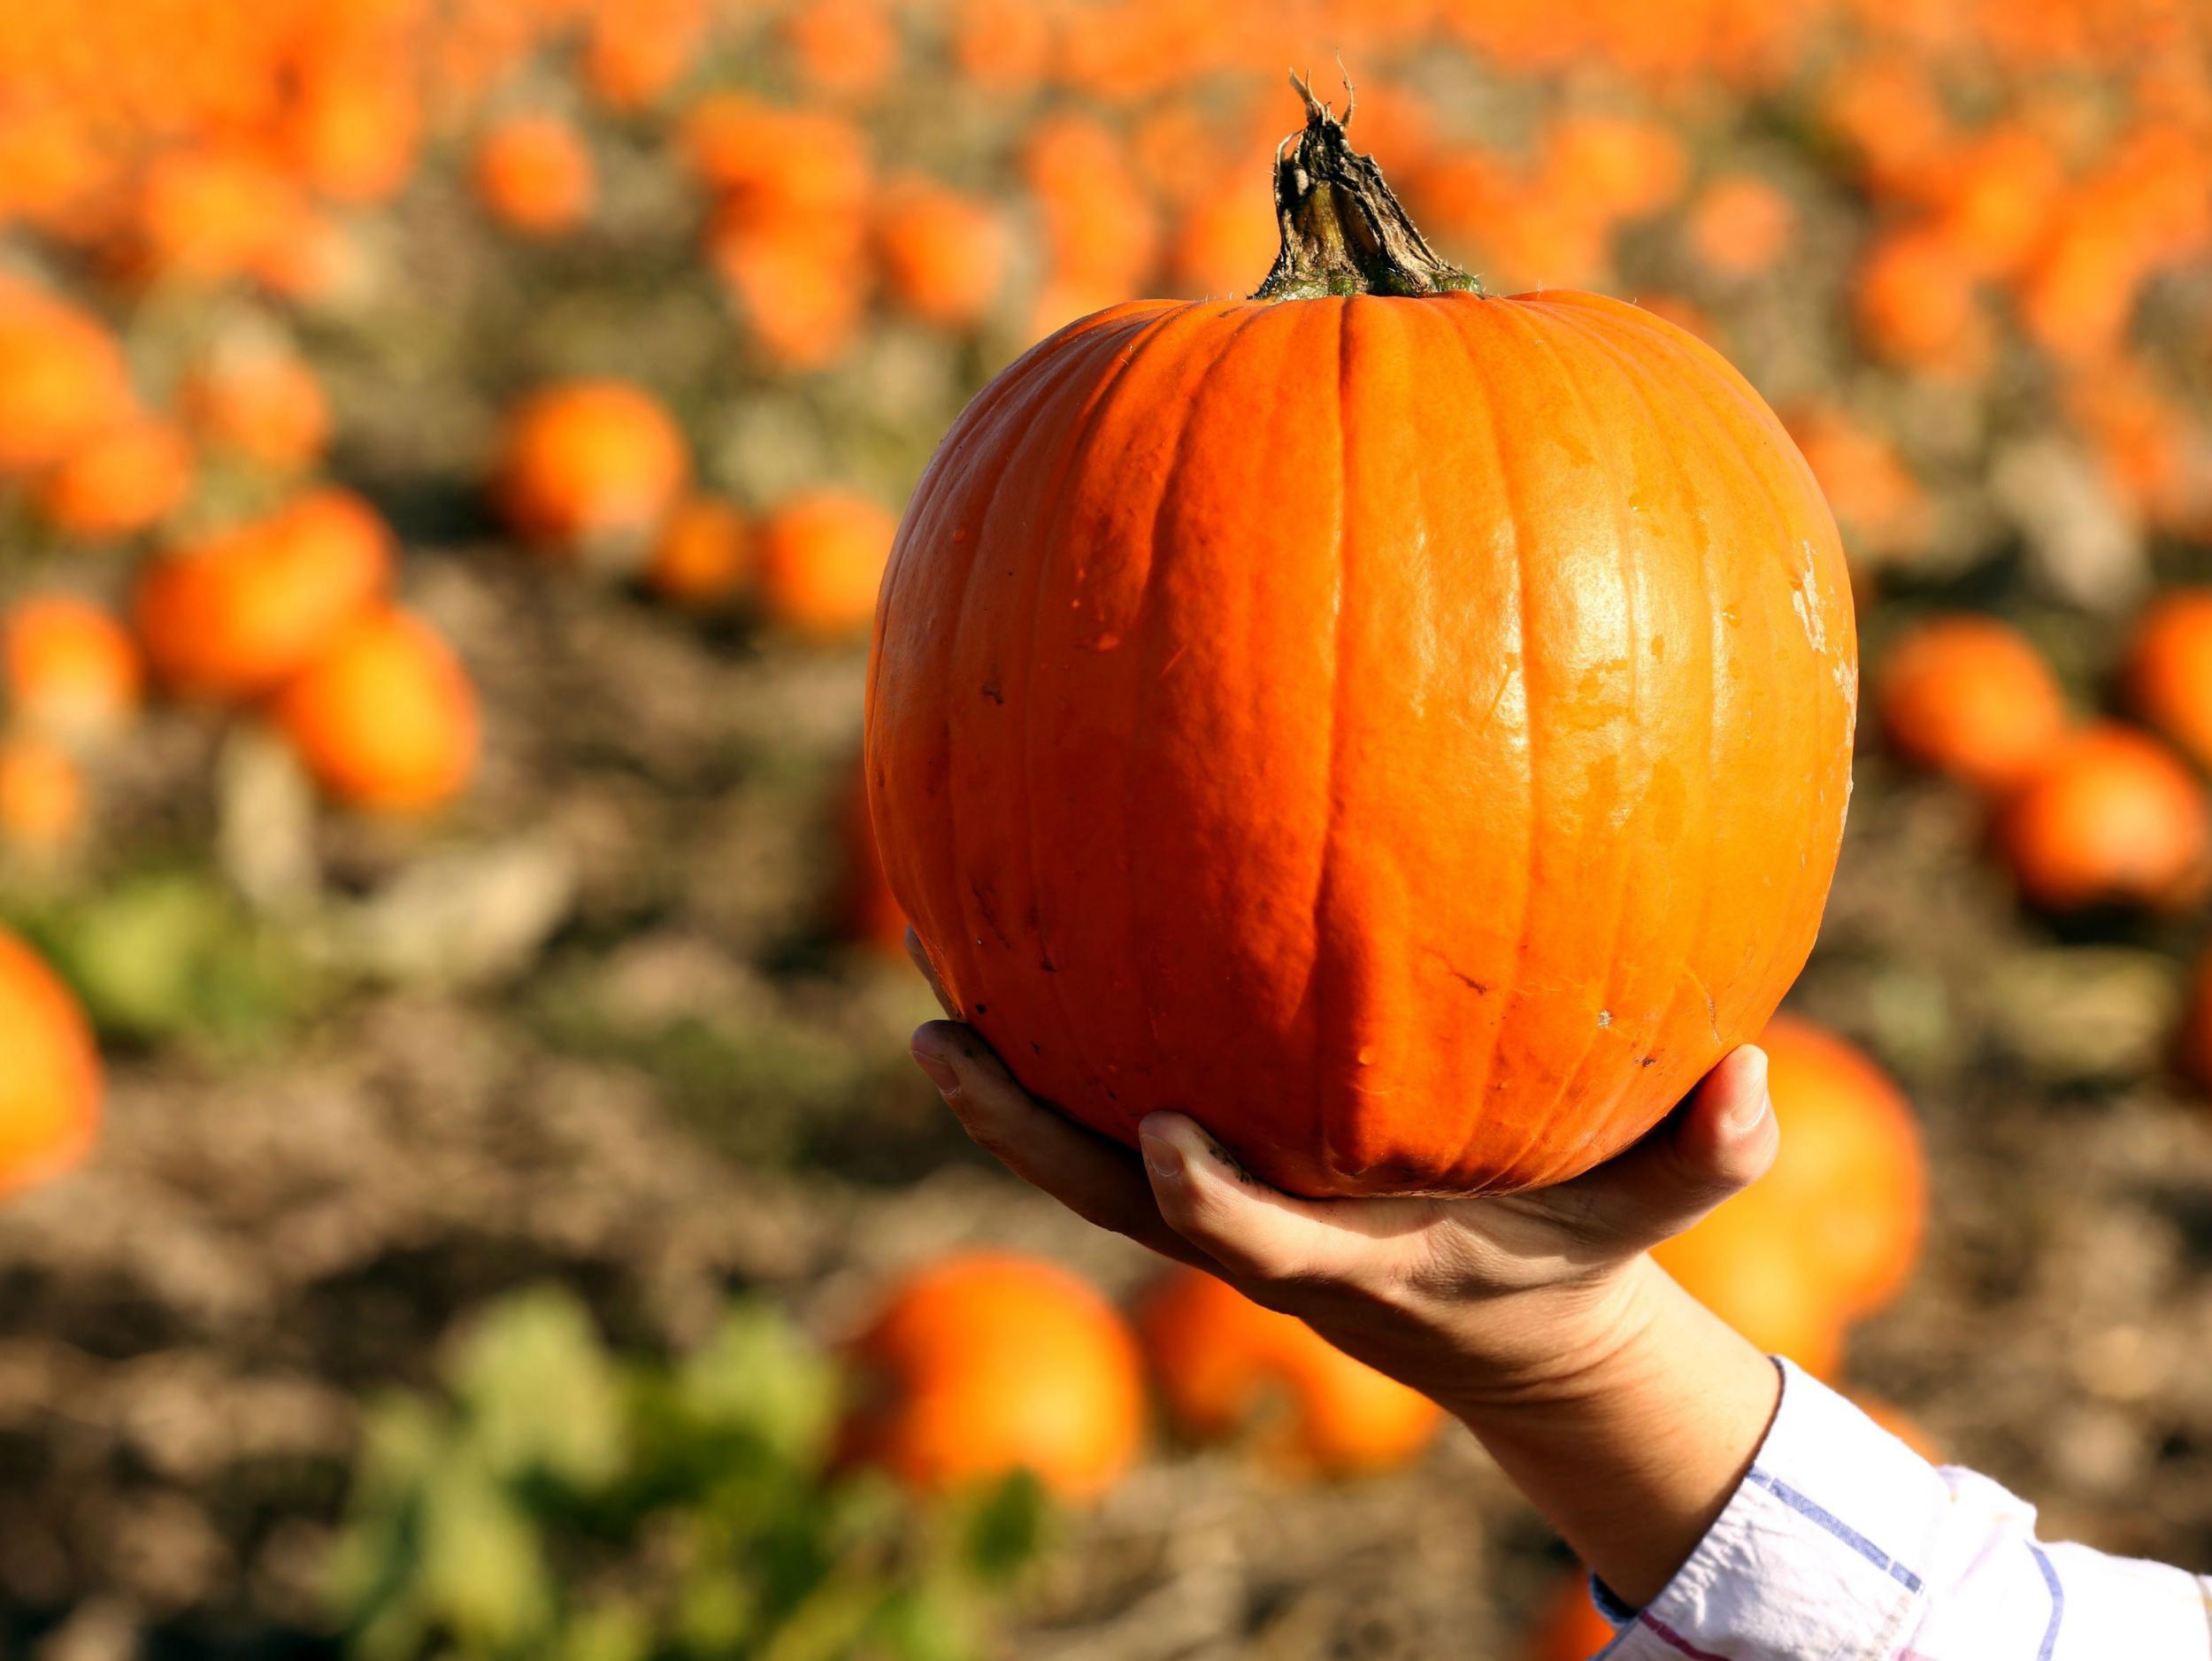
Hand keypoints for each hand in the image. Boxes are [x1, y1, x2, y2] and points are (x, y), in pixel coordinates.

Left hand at [902, 929, 1786, 1606]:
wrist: (1502, 1335)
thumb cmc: (1567, 1265)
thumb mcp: (1639, 1223)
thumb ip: (1702, 1159)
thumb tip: (1757, 1075)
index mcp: (1351, 1263)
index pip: (1258, 1248)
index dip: (1202, 1201)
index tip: (1154, 1130)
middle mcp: (1261, 1241)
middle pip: (1110, 1204)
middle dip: (1022, 1134)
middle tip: (934, 1039)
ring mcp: (1225, 1214)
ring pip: (1082, 1163)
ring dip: (1007, 1091)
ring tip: (928, 993)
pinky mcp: (1217, 1180)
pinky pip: (1112, 1115)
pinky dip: (1059, 1063)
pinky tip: (1020, 962)